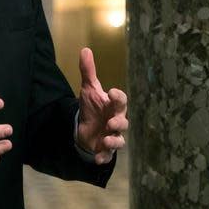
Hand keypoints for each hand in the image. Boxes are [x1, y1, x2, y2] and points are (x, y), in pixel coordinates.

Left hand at [76, 48, 127, 164]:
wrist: (86, 126)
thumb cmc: (93, 106)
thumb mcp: (89, 89)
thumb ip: (88, 71)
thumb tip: (85, 50)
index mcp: (113, 106)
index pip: (120, 100)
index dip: (118, 97)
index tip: (112, 92)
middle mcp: (115, 121)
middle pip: (123, 122)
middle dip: (119, 122)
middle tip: (111, 122)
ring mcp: (111, 135)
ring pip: (118, 141)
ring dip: (113, 141)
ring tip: (105, 140)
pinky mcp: (103, 149)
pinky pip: (107, 155)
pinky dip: (103, 157)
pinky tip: (97, 158)